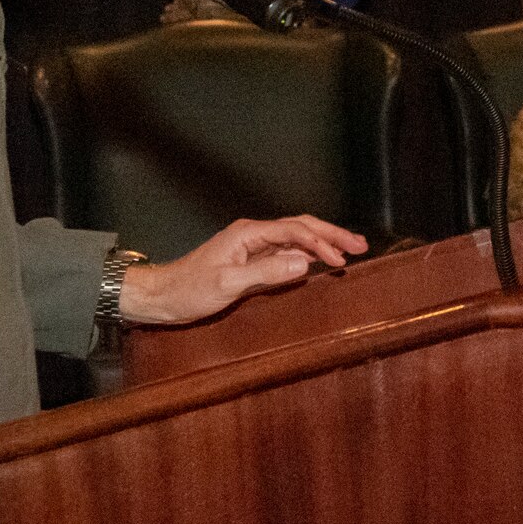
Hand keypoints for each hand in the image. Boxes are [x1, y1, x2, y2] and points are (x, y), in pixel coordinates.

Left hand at [119, 215, 366, 324]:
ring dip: (323, 243)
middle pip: (300, 227)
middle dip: (331, 234)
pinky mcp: (250, 260)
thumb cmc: (189, 290)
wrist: (161, 296)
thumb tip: (306, 264)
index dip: (322, 243)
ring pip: (295, 238)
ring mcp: (252, 246)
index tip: (342, 258)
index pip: (295, 230)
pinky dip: (307, 255)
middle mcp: (253, 234)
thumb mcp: (228, 284)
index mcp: (248, 233)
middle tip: (360, 245)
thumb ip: (267, 273)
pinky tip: (320, 262)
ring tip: (350, 251)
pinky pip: (285, 252)